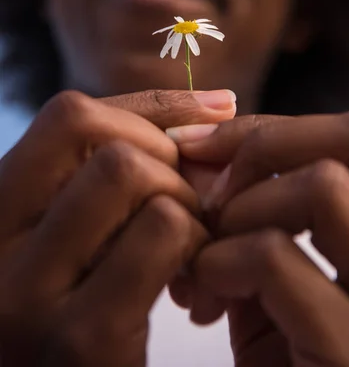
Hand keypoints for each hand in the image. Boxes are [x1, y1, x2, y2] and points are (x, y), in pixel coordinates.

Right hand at [0, 88, 234, 365]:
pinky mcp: (82, 342)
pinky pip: (163, 231)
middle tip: (184, 208)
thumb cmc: (80, 307)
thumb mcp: (78, 231)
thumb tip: (222, 103)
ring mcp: (29, 298)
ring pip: (133, 174)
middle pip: (110, 145)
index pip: (68, 115)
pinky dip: (197, 245)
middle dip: (170, 168)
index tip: (177, 148)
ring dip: (185, 204)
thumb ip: (124, 163)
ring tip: (188, 247)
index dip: (140, 118)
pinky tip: (194, 285)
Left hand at [170, 109, 348, 365]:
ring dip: (243, 207)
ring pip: (326, 186)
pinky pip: (278, 259)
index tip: (204, 143)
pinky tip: (202, 295)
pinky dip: (222, 260)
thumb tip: (215, 161)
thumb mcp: (302, 294)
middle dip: (268, 143)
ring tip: (209, 251)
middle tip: (212, 190)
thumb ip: (274, 227)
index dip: (276, 127)